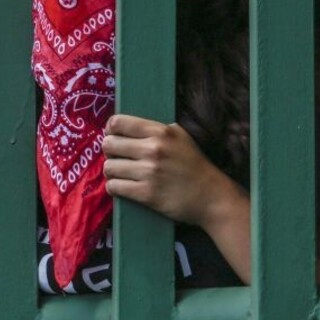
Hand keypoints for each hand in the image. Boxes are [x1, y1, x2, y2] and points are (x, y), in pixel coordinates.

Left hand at [101, 114, 243, 226]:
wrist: (211, 196)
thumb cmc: (193, 165)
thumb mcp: (180, 136)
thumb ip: (155, 129)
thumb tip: (125, 127)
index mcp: (160, 132)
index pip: (118, 123)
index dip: (110, 130)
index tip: (114, 136)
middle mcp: (153, 149)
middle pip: (108, 144)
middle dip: (109, 151)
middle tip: (117, 157)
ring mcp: (149, 172)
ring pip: (109, 167)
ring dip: (111, 171)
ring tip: (120, 173)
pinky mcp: (146, 194)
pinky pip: (114, 187)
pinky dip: (114, 187)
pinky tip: (121, 186)